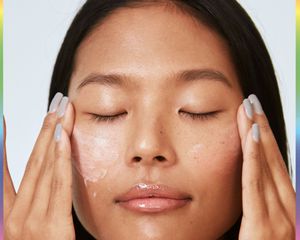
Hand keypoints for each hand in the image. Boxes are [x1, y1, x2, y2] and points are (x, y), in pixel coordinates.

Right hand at [4, 93, 75, 239]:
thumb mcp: (30, 229)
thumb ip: (32, 203)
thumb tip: (41, 176)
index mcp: (10, 215)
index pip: (6, 171)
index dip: (4, 143)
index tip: (5, 118)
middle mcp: (16, 215)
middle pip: (32, 162)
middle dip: (44, 130)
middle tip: (53, 105)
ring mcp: (31, 221)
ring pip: (44, 168)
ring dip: (53, 136)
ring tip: (60, 111)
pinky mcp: (51, 227)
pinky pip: (57, 185)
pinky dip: (59, 159)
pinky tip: (63, 139)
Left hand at [237, 94, 294, 239]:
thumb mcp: (265, 229)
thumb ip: (263, 205)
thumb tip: (256, 180)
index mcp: (287, 210)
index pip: (274, 166)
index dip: (266, 139)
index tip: (254, 117)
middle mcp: (288, 210)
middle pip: (272, 159)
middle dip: (262, 128)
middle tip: (252, 102)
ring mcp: (281, 218)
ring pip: (266, 165)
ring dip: (258, 133)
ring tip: (249, 108)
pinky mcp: (265, 226)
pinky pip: (257, 183)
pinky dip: (256, 156)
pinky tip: (252, 135)